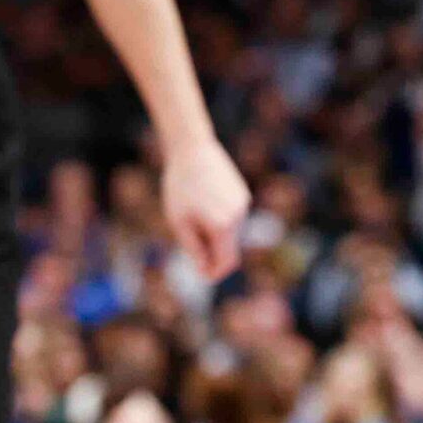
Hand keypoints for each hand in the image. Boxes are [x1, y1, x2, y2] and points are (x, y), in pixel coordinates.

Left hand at [160, 136, 248, 283]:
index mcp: (222, 226)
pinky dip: (220, 220)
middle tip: (190, 240)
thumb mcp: (179, 223)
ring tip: (194, 214)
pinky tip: (204, 202)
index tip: (202, 274)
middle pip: (229, 249)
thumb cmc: (180, 186)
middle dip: (212, 253)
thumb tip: (205, 270)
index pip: (226, 263)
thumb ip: (194, 249)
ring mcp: (243, 204)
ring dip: (215, 235)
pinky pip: (233, 217)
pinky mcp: (243, 194)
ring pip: (231, 234)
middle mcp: (238, 217)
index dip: (215, 273)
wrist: (192, 149)